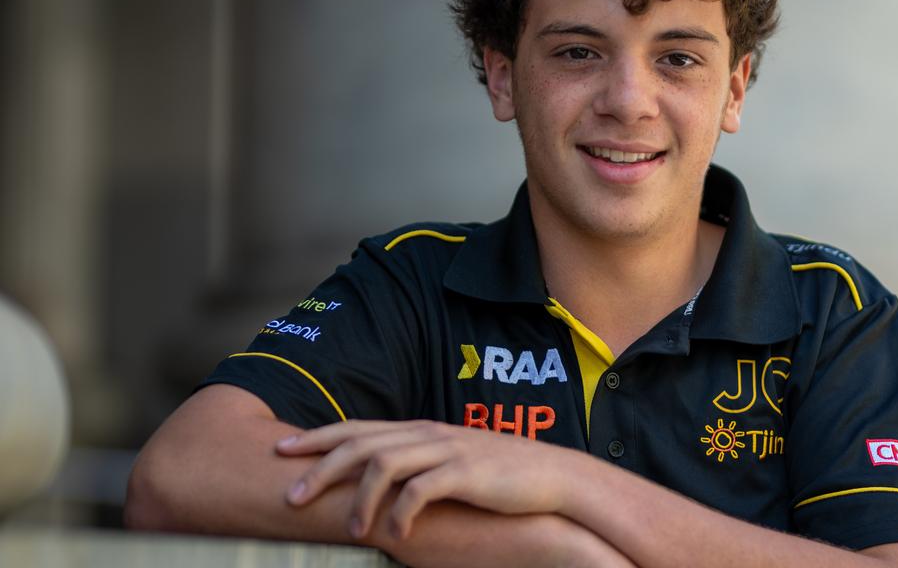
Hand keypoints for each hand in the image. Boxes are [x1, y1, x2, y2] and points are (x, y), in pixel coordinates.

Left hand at [276, 419, 580, 539]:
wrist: (551, 476)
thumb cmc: (499, 476)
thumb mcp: (450, 462)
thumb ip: (416, 465)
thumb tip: (377, 483)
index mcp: (419, 430)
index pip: (357, 428)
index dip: (317, 437)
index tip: (280, 450)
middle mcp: (427, 434)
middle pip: (359, 442)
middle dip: (319, 468)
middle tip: (289, 497)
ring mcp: (446, 451)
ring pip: (383, 464)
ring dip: (358, 498)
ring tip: (350, 531)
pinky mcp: (465, 473)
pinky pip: (421, 490)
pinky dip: (402, 513)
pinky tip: (397, 535)